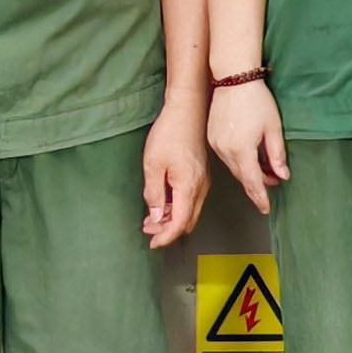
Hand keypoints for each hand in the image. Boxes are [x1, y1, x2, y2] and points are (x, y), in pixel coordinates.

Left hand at [140, 97, 208, 246]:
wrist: (187, 110)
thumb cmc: (169, 134)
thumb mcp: (153, 165)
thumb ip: (154, 194)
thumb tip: (156, 217)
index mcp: (189, 187)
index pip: (180, 223)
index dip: (166, 237)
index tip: (152, 243)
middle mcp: (200, 187)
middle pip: (188, 221)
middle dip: (168, 230)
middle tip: (148, 231)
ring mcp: (203, 180)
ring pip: (190, 211)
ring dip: (173, 218)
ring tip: (152, 218)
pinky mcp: (201, 173)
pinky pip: (192, 199)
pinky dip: (178, 207)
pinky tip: (164, 202)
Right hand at [206, 79, 288, 214]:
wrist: (233, 78)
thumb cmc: (256, 99)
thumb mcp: (273, 128)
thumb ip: (277, 154)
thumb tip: (282, 175)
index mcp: (242, 150)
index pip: (253, 182)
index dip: (260, 197)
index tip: (266, 208)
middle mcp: (225, 151)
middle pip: (242, 177)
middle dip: (257, 184)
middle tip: (273, 182)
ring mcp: (216, 144)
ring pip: (234, 168)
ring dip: (248, 172)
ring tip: (264, 170)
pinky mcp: (212, 137)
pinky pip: (226, 157)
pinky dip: (238, 161)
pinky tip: (249, 157)